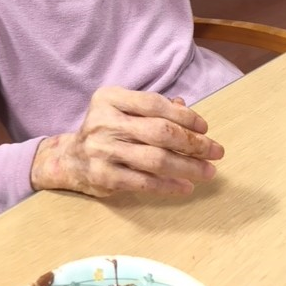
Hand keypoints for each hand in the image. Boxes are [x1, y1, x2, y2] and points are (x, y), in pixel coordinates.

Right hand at [30, 86, 223, 198]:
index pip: (154, 104)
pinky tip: (185, 186)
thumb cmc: (105, 130)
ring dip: (188, 166)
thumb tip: (185, 107)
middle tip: (215, 151)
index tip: (204, 127)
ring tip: (208, 171)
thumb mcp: (121, 110)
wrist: (70, 158)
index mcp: (109, 98)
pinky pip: (144, 182)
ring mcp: (103, 150)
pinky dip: (168, 185)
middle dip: (193, 142)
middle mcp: (104, 122)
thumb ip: (151, 108)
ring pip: (155, 159)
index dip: (184, 116)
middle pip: (159, 132)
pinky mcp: (103, 176)